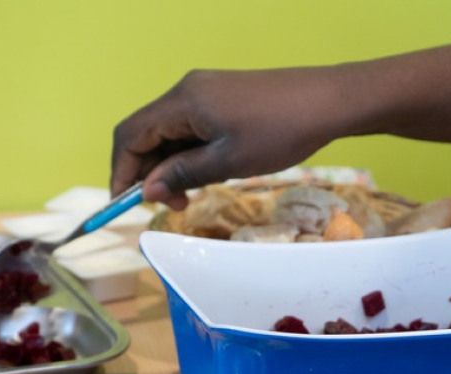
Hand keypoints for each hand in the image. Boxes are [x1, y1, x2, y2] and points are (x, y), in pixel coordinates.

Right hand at [111, 67, 351, 208]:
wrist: (329, 101)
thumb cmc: (280, 131)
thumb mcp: (226, 162)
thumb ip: (181, 175)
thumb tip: (146, 189)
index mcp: (182, 102)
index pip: (130, 136)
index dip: (121, 171)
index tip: (124, 204)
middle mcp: (186, 92)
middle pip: (146, 134)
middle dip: (147, 173)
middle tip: (170, 205)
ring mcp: (204, 93)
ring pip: (168, 134)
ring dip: (169, 167)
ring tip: (190, 195)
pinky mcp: (220, 98)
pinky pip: (189, 128)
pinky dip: (187, 155)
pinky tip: (205, 175)